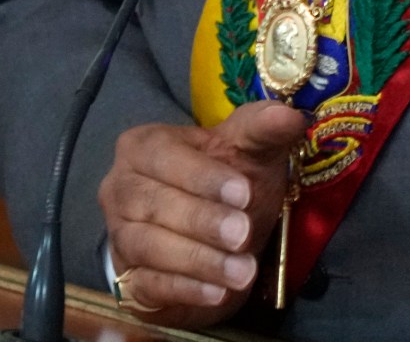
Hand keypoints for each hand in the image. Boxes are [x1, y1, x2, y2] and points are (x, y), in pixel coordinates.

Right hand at [98, 102, 305, 323]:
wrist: (216, 238)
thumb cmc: (228, 185)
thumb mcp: (249, 152)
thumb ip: (264, 130)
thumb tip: (289, 116)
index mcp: (142, 146)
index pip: (162, 156)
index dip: (202, 175)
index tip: (243, 192)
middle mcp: (120, 188)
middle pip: (152, 203)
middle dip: (201, 221)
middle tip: (242, 234)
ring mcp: (119, 236)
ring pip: (148, 246)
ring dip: (198, 260)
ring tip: (242, 272)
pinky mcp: (129, 280)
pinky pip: (149, 285)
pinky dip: (185, 290)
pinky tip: (218, 293)